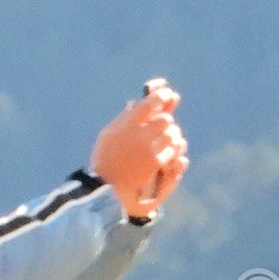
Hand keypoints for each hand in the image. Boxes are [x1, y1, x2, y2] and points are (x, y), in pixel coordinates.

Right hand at [88, 78, 188, 219]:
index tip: (167, 94)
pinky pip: (173, 151)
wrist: (107, 185)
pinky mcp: (157, 163)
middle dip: (166, 122)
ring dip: (171, 136)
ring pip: (173, 135)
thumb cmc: (105, 157)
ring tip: (167, 140)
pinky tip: (168, 153)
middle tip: (164, 124)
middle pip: (165, 120)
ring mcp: (150, 149)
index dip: (161, 96)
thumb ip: (124, 118)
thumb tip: (134, 104)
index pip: (150, 103)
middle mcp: (140, 134)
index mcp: (127, 123)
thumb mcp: (108, 134)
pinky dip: (173, 151)